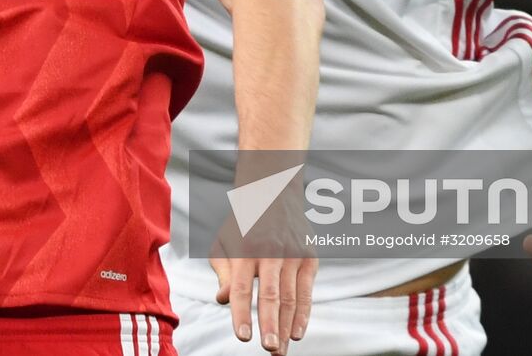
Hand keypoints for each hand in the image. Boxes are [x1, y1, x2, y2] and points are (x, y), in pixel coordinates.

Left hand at [211, 178, 317, 353]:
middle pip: (271, 294)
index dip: (242, 313)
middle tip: (269, 350)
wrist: (273, 192)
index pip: (242, 287)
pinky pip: (307, 291)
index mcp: (245, 249)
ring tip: (280, 350)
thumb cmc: (243, 224)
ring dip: (287, 327)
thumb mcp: (225, 242)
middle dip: (270, 325)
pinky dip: (304, 314)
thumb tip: (222, 300)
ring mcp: (293, 254)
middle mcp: (270, 252)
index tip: (243, 337)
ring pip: (291, 297)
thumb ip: (224, 272)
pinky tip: (297, 333)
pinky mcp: (309, 257)